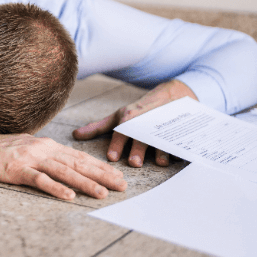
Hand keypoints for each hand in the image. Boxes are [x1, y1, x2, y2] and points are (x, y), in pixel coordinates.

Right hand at [0, 123, 126, 200]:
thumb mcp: (27, 148)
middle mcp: (42, 148)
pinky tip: (69, 197)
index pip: (79, 156)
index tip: (118, 175)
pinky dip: (55, 188)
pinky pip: (40, 180)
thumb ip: (46, 155)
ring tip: (102, 193)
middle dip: (102, 174)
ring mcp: (29, 158)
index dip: (100, 166)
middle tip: (122, 185)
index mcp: (46, 144)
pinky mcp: (16, 169)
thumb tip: (65, 164)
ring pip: (63, 171)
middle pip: (77, 163)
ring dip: (85, 183)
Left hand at [72, 79, 195, 166]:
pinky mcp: (179, 129)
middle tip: (134, 162)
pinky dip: (181, 146)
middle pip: (140, 137)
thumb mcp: (118, 116)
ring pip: (161, 139)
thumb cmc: (139, 111)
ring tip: (160, 162)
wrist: (172, 94)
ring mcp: (163, 126)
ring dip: (160, 151)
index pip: (121, 132)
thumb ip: (98, 127)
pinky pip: (180, 138)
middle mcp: (144, 123)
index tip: (111, 157)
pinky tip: (181, 154)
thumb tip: (75, 135)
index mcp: (129, 120)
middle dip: (137, 149)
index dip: (116, 145)